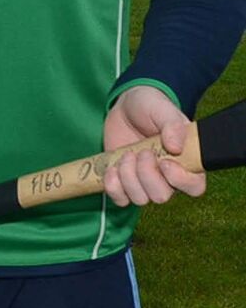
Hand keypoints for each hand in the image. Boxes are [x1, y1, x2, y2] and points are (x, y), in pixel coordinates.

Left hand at [103, 85, 205, 207]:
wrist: (125, 108)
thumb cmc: (150, 107)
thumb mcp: (163, 109)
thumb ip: (173, 125)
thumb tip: (176, 147)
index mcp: (186, 162)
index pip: (195, 187)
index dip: (180, 181)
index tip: (164, 162)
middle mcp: (167, 177)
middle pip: (161, 196)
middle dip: (146, 175)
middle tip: (142, 151)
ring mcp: (144, 182)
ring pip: (140, 199)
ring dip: (128, 177)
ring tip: (126, 155)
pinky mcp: (124, 183)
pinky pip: (120, 199)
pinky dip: (113, 186)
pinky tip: (112, 168)